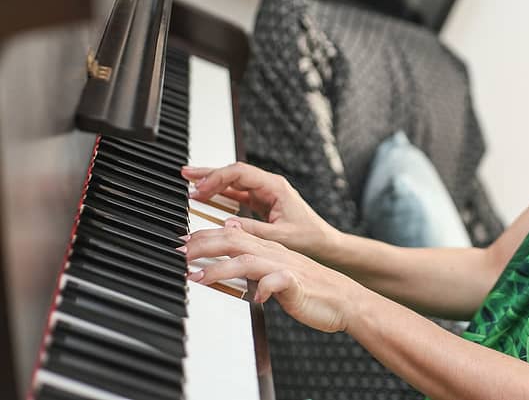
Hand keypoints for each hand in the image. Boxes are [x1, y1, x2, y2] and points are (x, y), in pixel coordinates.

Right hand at [182, 163, 337, 260]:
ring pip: (233, 181)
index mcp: (274, 187)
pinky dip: (220, 193)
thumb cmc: (309, 238)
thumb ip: (255, 229)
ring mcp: (264, 193)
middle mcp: (268, 186)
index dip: (217, 178)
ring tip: (190, 181)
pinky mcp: (261, 203)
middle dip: (209, 173)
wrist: (324, 244)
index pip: (240, 173)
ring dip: (212, 181)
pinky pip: (236, 193)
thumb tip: (229, 225)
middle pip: (233, 172)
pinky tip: (206, 195)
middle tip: (186, 174)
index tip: (200, 189)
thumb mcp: (281, 236)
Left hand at [182, 222, 362, 332]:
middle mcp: (273, 254)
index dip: (204, 237)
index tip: (181, 244)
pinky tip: (253, 299)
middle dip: (203, 245)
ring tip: (197, 277)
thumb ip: (253, 266)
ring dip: (221, 268)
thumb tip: (227, 262)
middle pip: (234, 240)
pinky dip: (264, 289)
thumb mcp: (274, 273)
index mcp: (267, 249)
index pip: (231, 235)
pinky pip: (278, 283)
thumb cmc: (308, 288)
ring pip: (248, 260)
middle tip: (179, 253)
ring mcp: (285, 267)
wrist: (343, 299)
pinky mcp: (296, 284)